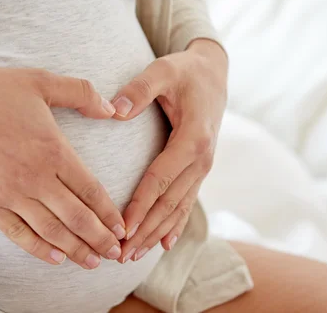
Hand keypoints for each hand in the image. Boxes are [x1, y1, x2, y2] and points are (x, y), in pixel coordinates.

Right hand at [0, 67, 125, 268]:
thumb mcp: (39, 81)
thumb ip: (81, 94)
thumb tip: (112, 109)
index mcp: (53, 151)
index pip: (91, 190)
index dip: (109, 213)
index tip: (122, 228)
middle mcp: (35, 179)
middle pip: (76, 217)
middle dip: (100, 238)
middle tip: (116, 254)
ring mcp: (9, 195)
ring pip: (51, 231)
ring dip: (75, 250)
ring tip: (93, 262)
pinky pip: (17, 234)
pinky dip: (38, 249)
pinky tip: (55, 258)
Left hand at [110, 39, 227, 262]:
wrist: (213, 73)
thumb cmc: (185, 72)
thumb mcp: (163, 70)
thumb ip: (139, 89)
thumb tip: (113, 110)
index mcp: (193, 138)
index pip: (161, 178)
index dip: (141, 205)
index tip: (122, 227)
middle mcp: (202, 159)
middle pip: (169, 202)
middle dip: (145, 230)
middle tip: (119, 254)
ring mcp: (203, 167)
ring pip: (178, 208)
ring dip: (156, 234)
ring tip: (132, 256)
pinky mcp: (199, 169)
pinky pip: (187, 202)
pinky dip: (174, 225)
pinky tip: (163, 245)